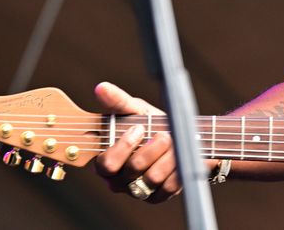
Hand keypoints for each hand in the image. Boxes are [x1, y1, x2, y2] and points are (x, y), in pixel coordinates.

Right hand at [91, 82, 180, 203]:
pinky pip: (169, 187)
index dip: (122, 147)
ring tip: (173, 141)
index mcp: (107, 161)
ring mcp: (139, 190)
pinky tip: (179, 155)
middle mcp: (120, 180)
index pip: (105, 165)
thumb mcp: (136, 110)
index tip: (138, 128)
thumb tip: (101, 88)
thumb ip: (118, 102)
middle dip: (151, 148)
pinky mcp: (159, 196)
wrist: (182, 136)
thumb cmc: (151, 124)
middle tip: (163, 133)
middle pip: (131, 170)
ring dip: (168, 154)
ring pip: (152, 178)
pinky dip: (178, 166)